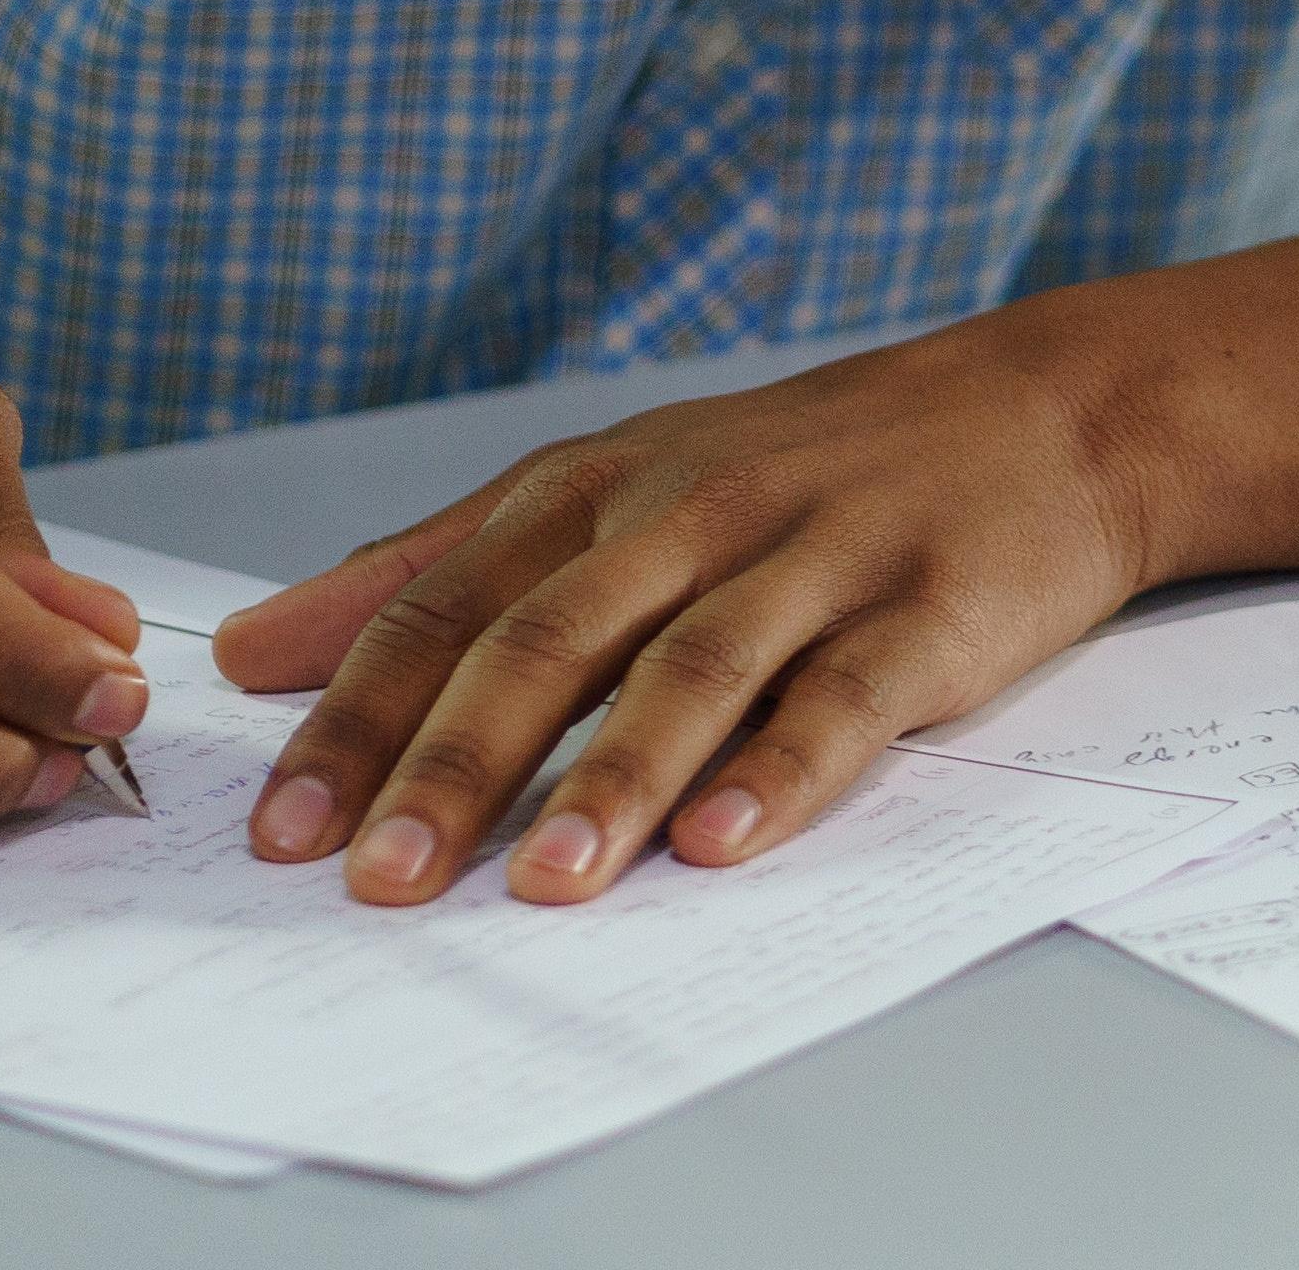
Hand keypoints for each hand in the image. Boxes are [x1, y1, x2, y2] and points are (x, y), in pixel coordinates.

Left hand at [211, 312, 1157, 906]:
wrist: (1038, 413)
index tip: (279, 829)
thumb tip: (260, 651)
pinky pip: (843, 699)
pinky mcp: (923, 613)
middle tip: (380, 880)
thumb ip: (436, 566)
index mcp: (598, 492)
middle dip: (457, 765)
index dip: (358, 716)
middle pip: (551, 642)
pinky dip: (781, 774)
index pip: (448, 607)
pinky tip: (722, 845)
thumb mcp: (608, 484)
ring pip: (692, 672)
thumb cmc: (800, 468)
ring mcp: (811, 562)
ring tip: (542, 885)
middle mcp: (692, 517)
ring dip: (610, 781)